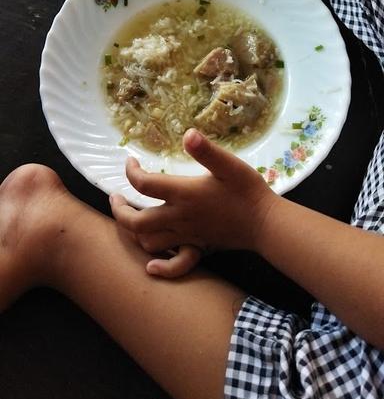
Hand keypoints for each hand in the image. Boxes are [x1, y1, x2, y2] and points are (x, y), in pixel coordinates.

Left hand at [110, 128, 274, 274]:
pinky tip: (152, 263)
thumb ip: (207, 150)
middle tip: (115, 197)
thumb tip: (188, 133)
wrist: (266, 224)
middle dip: (119, 210)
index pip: (144, 184)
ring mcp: (187, 235)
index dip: (130, 171)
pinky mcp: (197, 246)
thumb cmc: (248, 191)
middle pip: (135, 222)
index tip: (130, 161)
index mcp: (183, 194)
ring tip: (131, 217)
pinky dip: (158, 265)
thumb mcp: (229, 164)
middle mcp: (180, 218)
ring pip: (148, 242)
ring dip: (133, 232)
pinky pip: (171, 262)